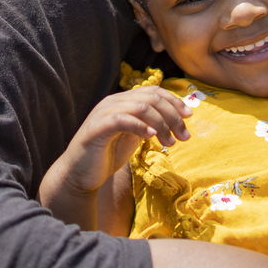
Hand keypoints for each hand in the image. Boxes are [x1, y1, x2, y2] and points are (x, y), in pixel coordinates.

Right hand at [49, 87, 190, 196]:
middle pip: (150, 97)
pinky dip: (140, 126)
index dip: (174, 101)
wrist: (79, 175)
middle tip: (183, 136)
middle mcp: (112, 102)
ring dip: (161, 123)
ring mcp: (103, 113)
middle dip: (172, 115)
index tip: (189, 117)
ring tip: (170, 142)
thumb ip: (147, 125)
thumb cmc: (106, 157)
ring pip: (140, 106)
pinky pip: (122, 120)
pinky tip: (151, 137)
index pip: (153, 91)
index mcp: (122, 102)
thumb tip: (173, 120)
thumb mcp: (132, 137)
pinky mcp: (97, 128)